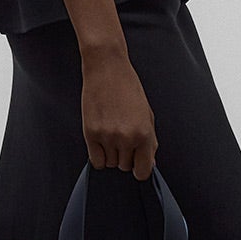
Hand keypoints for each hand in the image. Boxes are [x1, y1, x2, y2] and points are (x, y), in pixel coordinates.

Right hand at [80, 47, 156, 179]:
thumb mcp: (147, 114)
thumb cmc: (128, 88)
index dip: (140, 169)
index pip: (144, 170)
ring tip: (112, 134)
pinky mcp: (90, 134)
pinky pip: (96, 161)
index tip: (137, 165)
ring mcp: (107, 137)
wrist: (107, 69)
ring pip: (111, 164)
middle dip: (126, 157)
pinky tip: (101, 141)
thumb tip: (150, 163)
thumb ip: (150, 141)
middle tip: (123, 138)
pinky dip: (99, 156)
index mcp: (144, 133)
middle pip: (125, 167)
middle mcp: (126, 138)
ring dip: (112, 154)